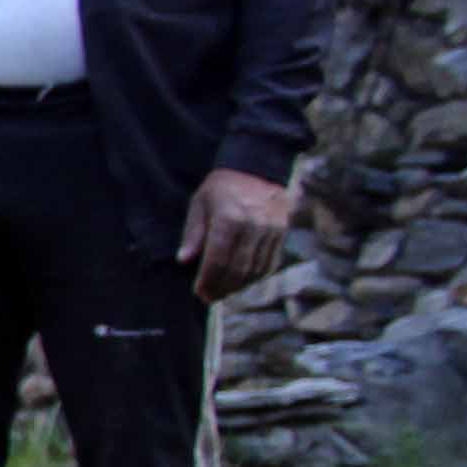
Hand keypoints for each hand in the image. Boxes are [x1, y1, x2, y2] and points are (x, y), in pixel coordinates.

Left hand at [178, 166, 294, 303]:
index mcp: (229, 218)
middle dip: (222, 287)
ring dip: (239, 286)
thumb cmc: (221, 188)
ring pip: (256, 269)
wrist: (257, 168)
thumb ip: (193, 233)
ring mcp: (271, 230)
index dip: (208, 280)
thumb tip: (184, 260)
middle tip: (210, 298)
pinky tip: (242, 282)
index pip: (218, 259)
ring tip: (224, 292)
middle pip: (238, 268)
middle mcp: (254, 226)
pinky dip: (256, 277)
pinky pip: (270, 263)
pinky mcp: (282, 232)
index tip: (199, 293)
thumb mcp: (200, 203)